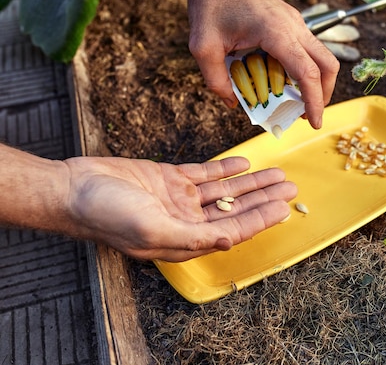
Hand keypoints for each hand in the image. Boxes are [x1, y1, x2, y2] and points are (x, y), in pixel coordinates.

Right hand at [63, 156, 296, 261]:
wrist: (74, 188)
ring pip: (225, 191)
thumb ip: (193, 236)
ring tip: (276, 174)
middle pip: (236, 210)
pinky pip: (204, 173)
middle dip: (264, 199)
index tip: (285, 208)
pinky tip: (243, 163)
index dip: (261, 220)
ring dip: (251, 183)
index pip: (233, 230)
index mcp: (184, 239)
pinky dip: (225, 169)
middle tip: (291, 187)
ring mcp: (178, 199)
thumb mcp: (153, 228)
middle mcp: (186, 220)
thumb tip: (230, 241)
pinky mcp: (169, 178)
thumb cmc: (107, 213)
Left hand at [184, 0, 338, 128]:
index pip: (308, 73)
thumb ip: (216, 80)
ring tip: (293, 99)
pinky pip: (306, 47)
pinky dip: (302, 67)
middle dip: (323, 94)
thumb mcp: (203, 46)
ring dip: (314, 80)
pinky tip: (280, 77)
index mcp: (278, 33)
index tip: (314, 122)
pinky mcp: (289, 19)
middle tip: (307, 114)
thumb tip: (232, 103)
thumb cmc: (210, 0)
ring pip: (320, 55)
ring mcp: (294, 21)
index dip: (315, 102)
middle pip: (327, 65)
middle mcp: (294, 26)